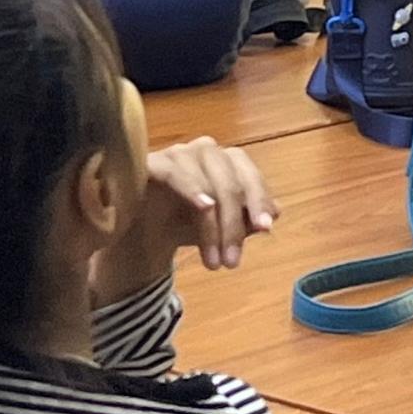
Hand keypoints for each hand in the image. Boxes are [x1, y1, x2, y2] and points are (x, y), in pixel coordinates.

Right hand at [135, 139, 278, 273]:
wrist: (138, 235)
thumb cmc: (182, 224)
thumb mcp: (220, 227)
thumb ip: (246, 219)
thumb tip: (274, 212)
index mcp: (226, 161)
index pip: (249, 174)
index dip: (259, 199)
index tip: (266, 229)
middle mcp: (204, 151)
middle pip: (230, 182)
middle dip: (234, 225)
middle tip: (232, 261)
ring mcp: (178, 153)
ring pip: (207, 184)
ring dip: (213, 227)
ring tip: (213, 262)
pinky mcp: (152, 162)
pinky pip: (176, 171)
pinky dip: (193, 188)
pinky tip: (204, 208)